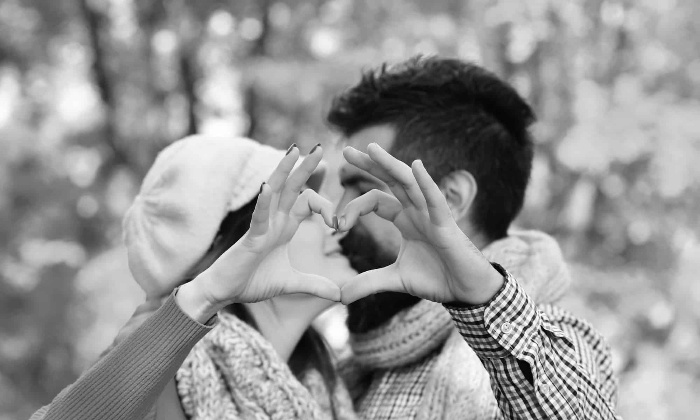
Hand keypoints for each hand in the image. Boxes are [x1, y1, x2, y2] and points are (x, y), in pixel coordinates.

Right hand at [180, 145, 340, 321]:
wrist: (225, 293)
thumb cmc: (253, 282)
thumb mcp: (292, 284)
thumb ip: (316, 286)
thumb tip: (340, 295)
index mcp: (285, 226)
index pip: (309, 203)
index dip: (327, 207)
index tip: (341, 224)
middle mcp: (275, 220)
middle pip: (293, 187)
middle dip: (305, 167)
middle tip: (318, 147)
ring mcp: (262, 226)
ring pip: (274, 192)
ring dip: (283, 170)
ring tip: (293, 150)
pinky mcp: (250, 237)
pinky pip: (258, 216)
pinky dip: (263, 202)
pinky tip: (266, 186)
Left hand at [336, 143, 503, 304]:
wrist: (466, 291)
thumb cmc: (437, 279)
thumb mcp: (395, 280)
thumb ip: (367, 283)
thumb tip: (339, 296)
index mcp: (404, 219)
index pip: (375, 200)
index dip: (354, 208)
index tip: (336, 225)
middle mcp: (416, 211)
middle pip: (390, 181)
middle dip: (369, 165)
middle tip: (346, 150)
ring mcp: (432, 215)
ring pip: (409, 183)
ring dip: (391, 165)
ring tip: (372, 148)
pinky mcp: (446, 226)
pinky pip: (436, 201)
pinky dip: (426, 184)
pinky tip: (417, 166)